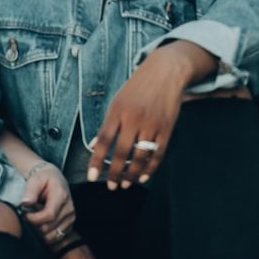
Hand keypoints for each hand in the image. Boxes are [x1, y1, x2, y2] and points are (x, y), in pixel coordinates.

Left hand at [21, 161, 74, 243]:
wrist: (54, 178)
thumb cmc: (43, 179)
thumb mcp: (35, 180)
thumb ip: (30, 191)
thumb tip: (25, 203)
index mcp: (62, 196)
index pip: (49, 215)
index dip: (34, 219)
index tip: (25, 214)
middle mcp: (69, 208)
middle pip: (50, 227)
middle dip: (35, 225)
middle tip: (29, 217)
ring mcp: (71, 218)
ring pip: (53, 235)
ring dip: (41, 232)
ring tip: (36, 220)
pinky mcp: (69, 225)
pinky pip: (57, 237)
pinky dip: (47, 235)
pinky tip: (41, 224)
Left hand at [87, 41, 216, 189]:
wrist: (165, 72)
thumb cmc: (137, 88)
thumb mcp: (117, 100)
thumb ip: (108, 123)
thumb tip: (95, 146)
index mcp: (117, 110)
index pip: (103, 140)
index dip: (96, 161)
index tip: (92, 177)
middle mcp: (133, 118)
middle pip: (122, 152)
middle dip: (115, 173)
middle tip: (112, 185)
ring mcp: (152, 124)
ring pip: (141, 156)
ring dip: (132, 174)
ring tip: (126, 184)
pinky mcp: (167, 128)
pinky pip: (158, 153)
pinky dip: (150, 167)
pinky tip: (143, 176)